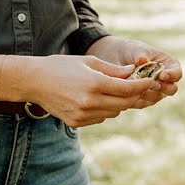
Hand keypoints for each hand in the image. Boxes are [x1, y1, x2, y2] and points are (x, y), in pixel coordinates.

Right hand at [16, 54, 159, 127]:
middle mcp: (89, 102)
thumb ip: (113, 69)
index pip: (127, 89)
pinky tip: (99, 98)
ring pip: (114, 112)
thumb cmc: (62, 66)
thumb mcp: (89, 61)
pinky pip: (101, 118)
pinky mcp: (77, 123)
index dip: (141, 85)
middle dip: (134, 94)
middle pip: (124, 103)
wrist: (34, 81)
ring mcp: (83, 115)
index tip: (150, 80)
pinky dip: (106, 109)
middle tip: (139, 85)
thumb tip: (133, 71)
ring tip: (117, 90)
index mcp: (94, 83)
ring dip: (120, 102)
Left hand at [87, 36, 181, 105]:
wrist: (115, 57)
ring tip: (137, 86)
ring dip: (148, 93)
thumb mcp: (136, 48)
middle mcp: (164, 80)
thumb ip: (141, 54)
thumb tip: (142, 60)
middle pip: (171, 89)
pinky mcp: (142, 99)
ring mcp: (154, 91)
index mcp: (168, 65)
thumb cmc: (130, 50)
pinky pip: (143, 103)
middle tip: (152, 84)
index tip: (162, 75)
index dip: (173, 75)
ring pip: (157, 97)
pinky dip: (137, 98)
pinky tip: (128, 92)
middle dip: (163, 88)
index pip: (177, 73)